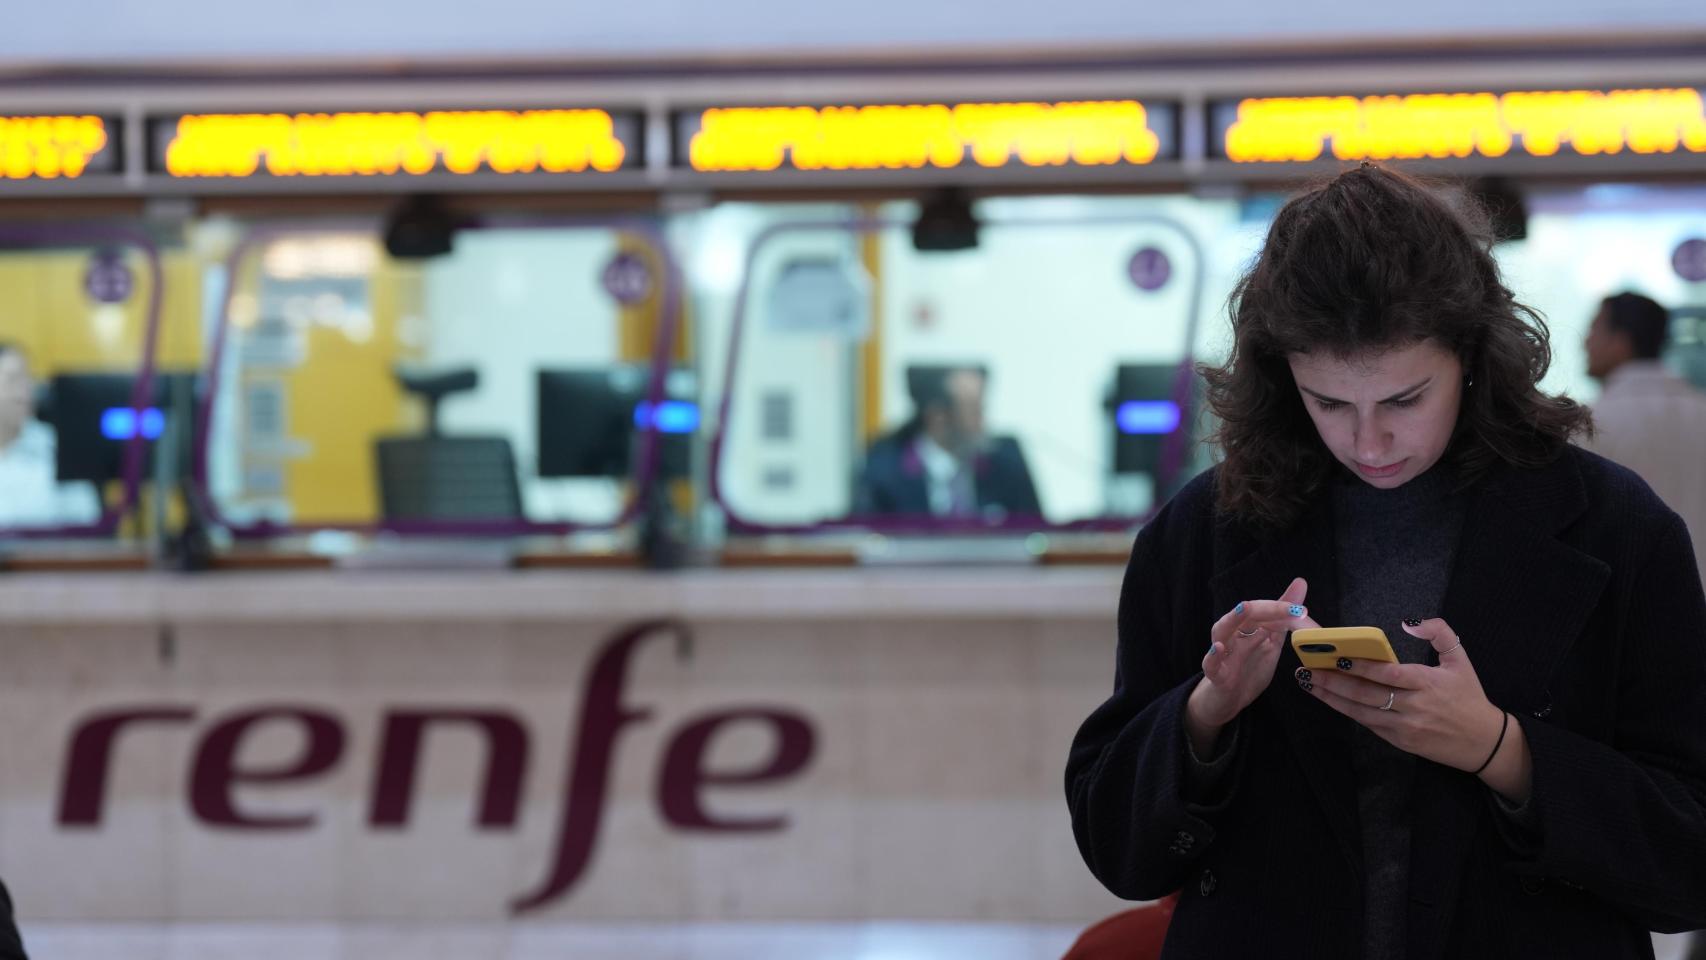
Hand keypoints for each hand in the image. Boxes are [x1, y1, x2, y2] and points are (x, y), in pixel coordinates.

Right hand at [1187, 578, 1317, 745]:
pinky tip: (1219, 648)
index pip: (1262, 609)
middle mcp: (1231, 633)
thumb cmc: (1249, 664)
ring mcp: (1222, 652)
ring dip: (1233, 618)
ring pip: (1222, 630)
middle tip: (1291, 609)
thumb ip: (1284, 615)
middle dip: (1269, 610)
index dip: (1282, 607)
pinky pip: (1210, 663)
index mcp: (1245, 625)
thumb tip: (1300, 583)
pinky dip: (1213, 655)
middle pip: (1245, 615)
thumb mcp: (1272, 639)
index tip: (1302, 610)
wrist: (1230, 697)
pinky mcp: (1215, 673)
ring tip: (1245, 609)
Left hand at [1292, 618, 1507, 774]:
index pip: (1388, 674)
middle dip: (1333, 681)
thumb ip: (1439, 632)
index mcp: (1428, 683)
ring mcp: (1405, 727)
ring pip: (1361, 712)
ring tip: (1309, 682)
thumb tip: (1409, 622)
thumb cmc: (1469, 696)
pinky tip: (1329, 698)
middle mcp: (1414, 706)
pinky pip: (1368, 724)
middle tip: (1307, 668)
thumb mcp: (1460, 659)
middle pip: (1367, 694)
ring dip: (1332, 697)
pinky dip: (1347, 711)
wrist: (1484, 742)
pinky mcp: (1400, 741)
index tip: (1336, 657)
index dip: (1361, 667)